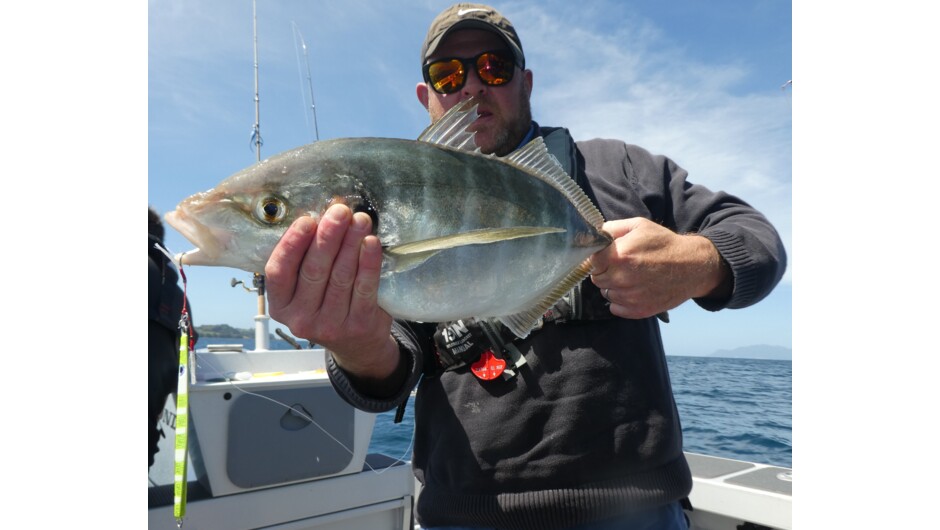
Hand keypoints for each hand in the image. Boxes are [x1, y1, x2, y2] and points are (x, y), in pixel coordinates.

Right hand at [264, 204, 399, 380]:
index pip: (279, 272)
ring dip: (351, 243)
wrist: (357, 343)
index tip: (307, 220)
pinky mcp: (358, 325)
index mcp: (280, 306)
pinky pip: (364, 287)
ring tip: (360, 220)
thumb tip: (320, 217)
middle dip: (328, 236)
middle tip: (340, 211)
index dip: (292, 244)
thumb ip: (305, 260)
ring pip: (341, 276)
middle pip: (313, 270)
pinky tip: (371, 243)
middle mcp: (301, 319)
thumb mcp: (305, 290)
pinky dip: (369, 262)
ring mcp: (330, 325)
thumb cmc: (327, 303)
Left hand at [589, 218, 729, 318]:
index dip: (598, 258)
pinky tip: (634, 290)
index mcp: (619, 255)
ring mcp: (630, 297)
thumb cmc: (664, 244)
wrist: (692, 266)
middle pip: (597, 279)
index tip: (607, 256)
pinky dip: (621, 301)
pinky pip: (615, 308)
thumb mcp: (639, 226)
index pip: (591, 262)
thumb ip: (612, 228)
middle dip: (605, 272)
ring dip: (613, 286)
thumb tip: (593, 234)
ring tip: (631, 277)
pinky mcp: (638, 310)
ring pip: (606, 293)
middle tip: (621, 266)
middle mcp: (621, 278)